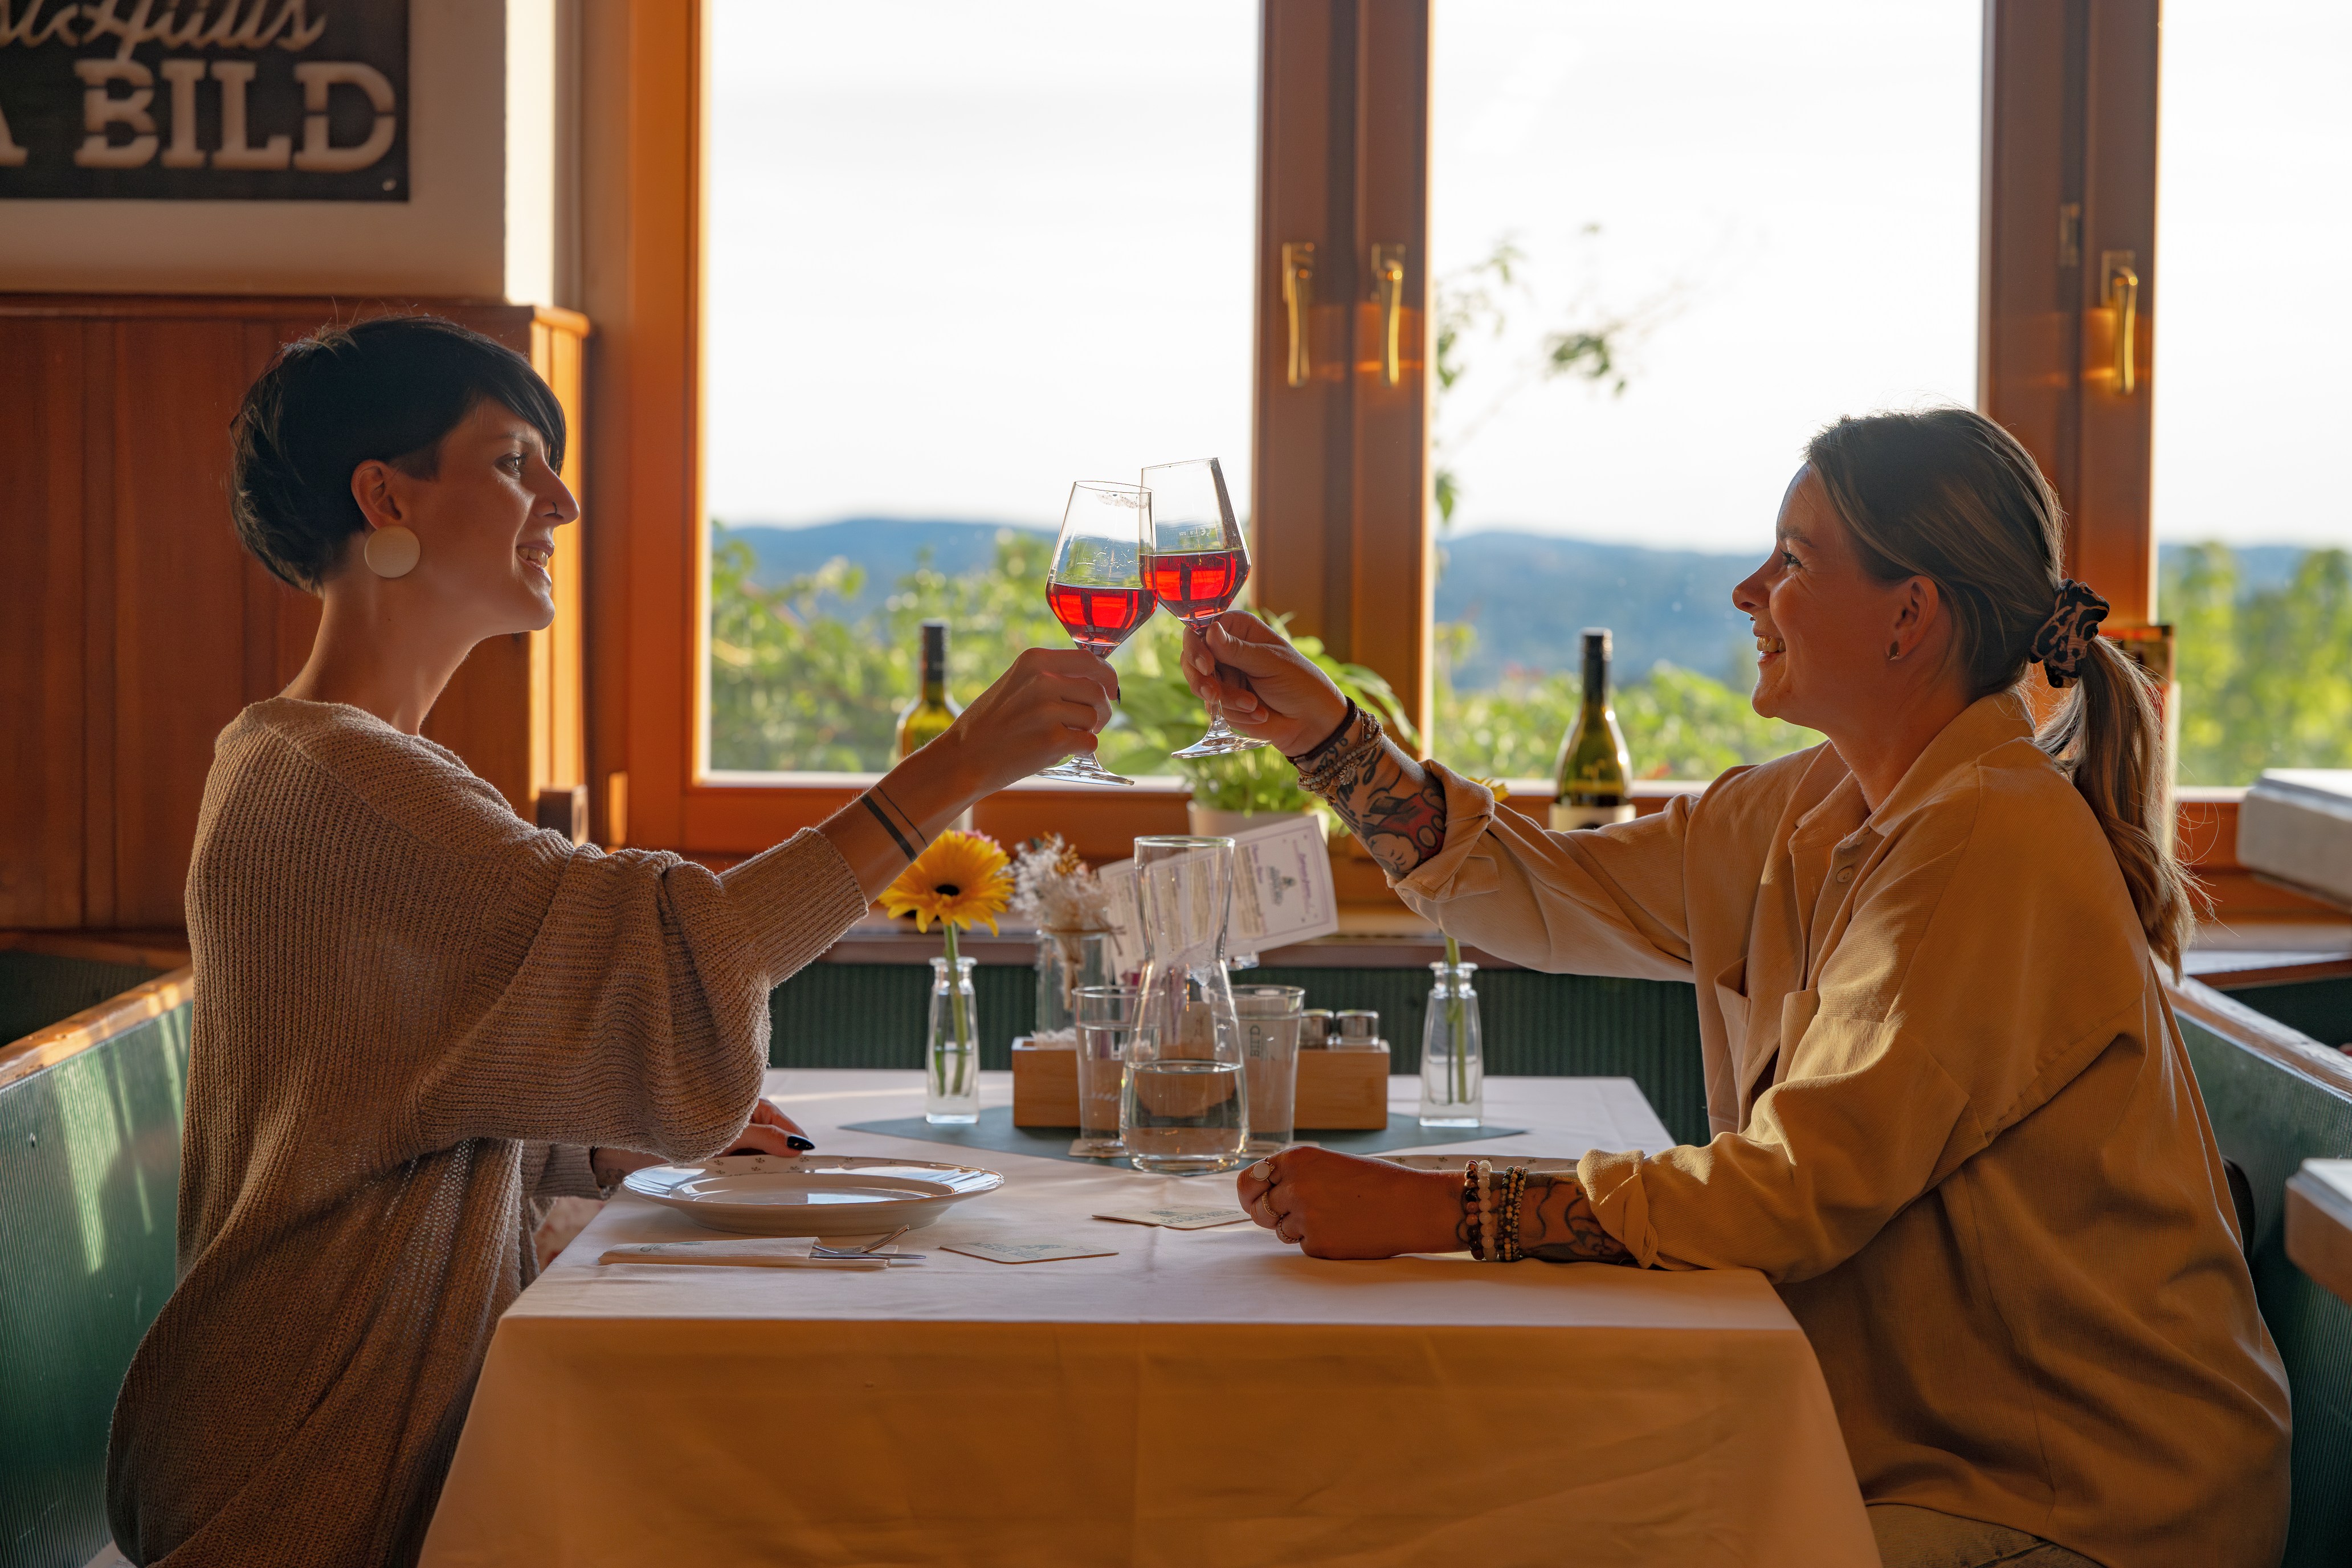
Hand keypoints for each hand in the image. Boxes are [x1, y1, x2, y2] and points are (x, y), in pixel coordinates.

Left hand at [587, 1101, 812, 1185]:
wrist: (617, 1148)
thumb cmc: (665, 1132)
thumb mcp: (723, 1135)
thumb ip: (763, 1137)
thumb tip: (799, 1145)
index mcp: (743, 1100)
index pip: (784, 1124)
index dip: (796, 1144)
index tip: (810, 1165)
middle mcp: (734, 1115)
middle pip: (770, 1140)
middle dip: (775, 1159)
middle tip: (781, 1179)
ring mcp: (722, 1134)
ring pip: (752, 1154)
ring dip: (754, 1168)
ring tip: (751, 1178)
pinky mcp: (708, 1151)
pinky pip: (733, 1162)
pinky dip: (736, 1173)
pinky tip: (732, 1180)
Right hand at [908, 646, 1120, 804]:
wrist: (963, 758)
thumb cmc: (990, 723)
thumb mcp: (1016, 683)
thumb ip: (1051, 677)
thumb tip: (1096, 680)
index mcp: (1034, 661)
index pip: (1089, 660)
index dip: (1107, 676)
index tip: (1110, 689)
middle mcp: (1042, 681)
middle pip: (1097, 691)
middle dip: (1102, 709)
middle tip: (1092, 722)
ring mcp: (1047, 711)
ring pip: (1094, 718)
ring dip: (1089, 730)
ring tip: (1067, 735)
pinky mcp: (1052, 741)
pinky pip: (1089, 743)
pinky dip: (1082, 749)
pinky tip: (1062, 750)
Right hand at [1179, 612, 1349, 756]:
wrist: (1311, 722)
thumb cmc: (1299, 683)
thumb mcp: (1270, 663)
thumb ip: (1237, 650)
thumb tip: (1209, 629)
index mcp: (1240, 630)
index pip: (1202, 628)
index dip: (1196, 645)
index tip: (1206, 665)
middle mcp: (1227, 650)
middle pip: (1192, 658)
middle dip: (1203, 680)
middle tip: (1215, 694)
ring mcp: (1224, 676)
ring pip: (1201, 685)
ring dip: (1227, 700)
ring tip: (1253, 706)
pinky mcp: (1224, 701)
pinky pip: (1213, 708)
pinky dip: (1235, 714)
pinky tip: (1258, 714)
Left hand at [1235, 1147, 1463, 1259]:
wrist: (1412, 1206)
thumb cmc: (1375, 1182)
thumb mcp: (1329, 1164)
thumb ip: (1294, 1174)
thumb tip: (1259, 1193)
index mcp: (1297, 1159)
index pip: (1249, 1180)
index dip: (1251, 1193)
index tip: (1255, 1199)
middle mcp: (1295, 1186)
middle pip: (1259, 1209)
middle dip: (1270, 1214)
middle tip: (1296, 1213)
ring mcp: (1305, 1217)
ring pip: (1281, 1230)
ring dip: (1299, 1227)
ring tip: (1334, 1217)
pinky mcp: (1317, 1245)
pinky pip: (1303, 1246)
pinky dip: (1319, 1242)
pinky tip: (1345, 1231)